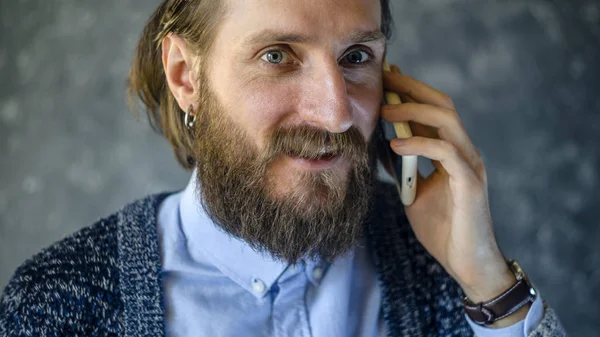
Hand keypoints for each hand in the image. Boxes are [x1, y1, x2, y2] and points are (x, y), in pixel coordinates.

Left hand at [380, 66, 527, 325]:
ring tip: (384, 107)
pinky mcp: (470, 182)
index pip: (433, 111)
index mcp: (453, 152)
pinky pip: (444, 152)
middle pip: (442, 105)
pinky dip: (418, 144)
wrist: (465, 263)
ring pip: (446, 121)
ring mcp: (470, 165)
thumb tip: (383, 145)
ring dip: (412, 109)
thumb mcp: (414, 192)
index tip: (387, 77)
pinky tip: (395, 143)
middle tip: (385, 77)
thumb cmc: (442, 229)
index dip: (412, 91)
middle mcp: (464, 152)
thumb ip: (404, 168)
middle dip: (412, 88)